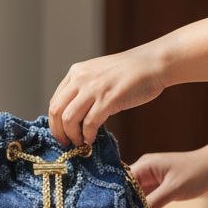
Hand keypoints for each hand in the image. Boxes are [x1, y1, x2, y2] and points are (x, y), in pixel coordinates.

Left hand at [48, 44, 163, 145]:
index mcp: (76, 72)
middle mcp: (81, 79)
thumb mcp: (98, 74)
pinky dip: (88, 135)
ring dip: (72, 136)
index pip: (55, 101)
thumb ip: (84, 89)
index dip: (55, 122)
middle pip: (57, 111)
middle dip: (59, 132)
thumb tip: (74, 115)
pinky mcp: (109, 99)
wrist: (152, 64)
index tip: (62, 134)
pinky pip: (90, 123)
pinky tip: (92, 139)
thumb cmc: (129, 72)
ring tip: (80, 142)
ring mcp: (94, 89)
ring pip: (69, 119)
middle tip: (67, 143)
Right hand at [127, 145, 207, 207]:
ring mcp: (155, 181)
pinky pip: (149, 201)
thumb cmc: (198, 173)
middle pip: (127, 191)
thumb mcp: (173, 189)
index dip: (114, 198)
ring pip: (138, 198)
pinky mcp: (163, 189)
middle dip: (123, 207)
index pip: (121, 183)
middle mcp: (146, 172)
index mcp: (145, 166)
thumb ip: (152, 203)